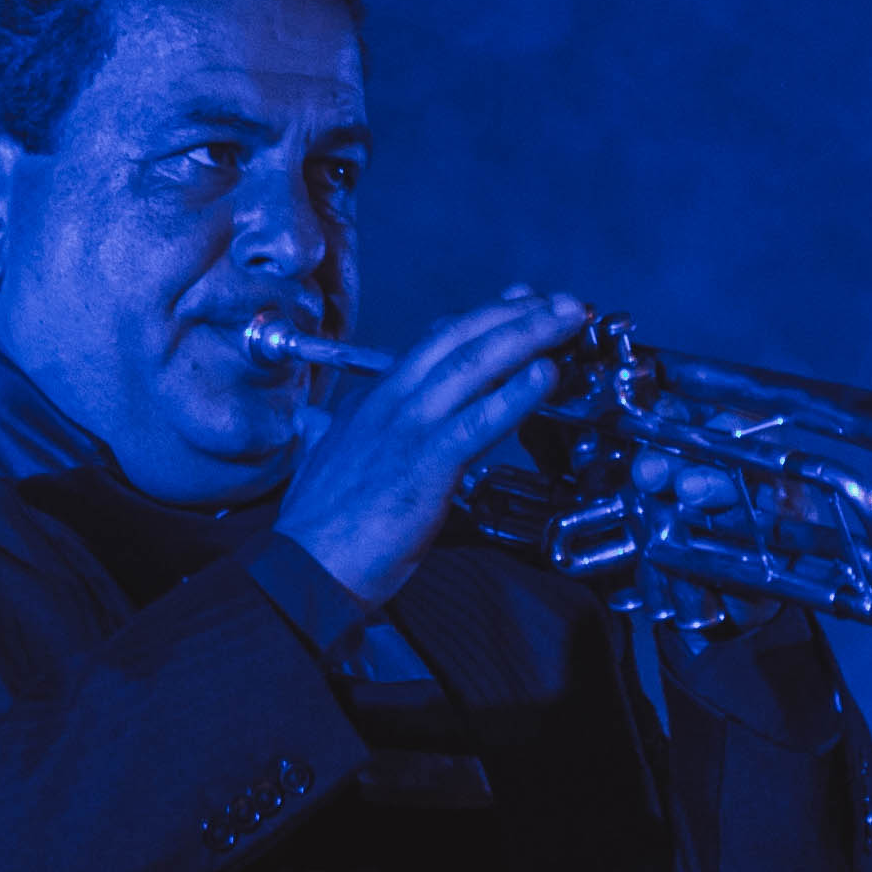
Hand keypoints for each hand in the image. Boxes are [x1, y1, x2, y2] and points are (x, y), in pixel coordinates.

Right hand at [272, 288, 584, 608]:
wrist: (305, 569)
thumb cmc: (319, 529)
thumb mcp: (321, 462)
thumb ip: (326, 435)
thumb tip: (313, 423)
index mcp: (372, 402)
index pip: (433, 343)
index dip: (482, 318)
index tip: (518, 302)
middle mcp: (391, 403)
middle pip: (460, 338)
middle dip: (516, 313)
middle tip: (561, 302)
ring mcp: (408, 429)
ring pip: (474, 364)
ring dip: (527, 335)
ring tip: (567, 319)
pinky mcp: (426, 463)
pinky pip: (479, 419)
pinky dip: (516, 393)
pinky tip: (545, 374)